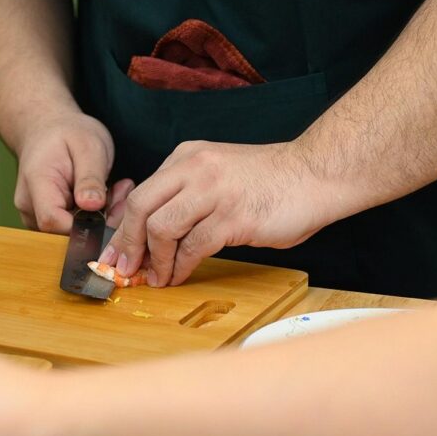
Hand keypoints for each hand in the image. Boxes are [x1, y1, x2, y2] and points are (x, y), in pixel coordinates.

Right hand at [14, 110, 133, 232]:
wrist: (47, 129)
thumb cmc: (67, 133)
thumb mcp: (88, 145)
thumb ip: (90, 177)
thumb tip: (93, 205)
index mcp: (36, 183)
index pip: (52, 221)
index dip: (83, 226)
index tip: (109, 210)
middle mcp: (30, 205)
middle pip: (64, 232)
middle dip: (99, 221)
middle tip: (121, 193)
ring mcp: (35, 215)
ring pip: (71, 233)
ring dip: (100, 218)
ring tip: (114, 190)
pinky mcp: (47, 219)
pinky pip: (73, 228)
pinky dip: (94, 217)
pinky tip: (105, 196)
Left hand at [99, 140, 324, 285]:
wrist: (317, 174)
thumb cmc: (270, 182)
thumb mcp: (218, 174)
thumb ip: (188, 193)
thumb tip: (154, 235)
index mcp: (187, 157)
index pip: (141, 193)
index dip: (124, 228)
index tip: (119, 252)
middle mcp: (195, 168)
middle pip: (140, 208)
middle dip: (127, 244)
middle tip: (125, 269)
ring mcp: (213, 191)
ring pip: (161, 229)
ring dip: (155, 261)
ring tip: (157, 278)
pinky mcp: (232, 217)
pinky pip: (192, 247)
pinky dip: (180, 267)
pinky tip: (180, 276)